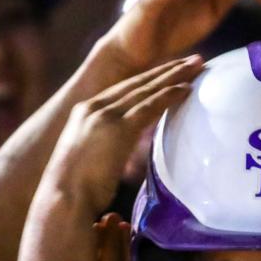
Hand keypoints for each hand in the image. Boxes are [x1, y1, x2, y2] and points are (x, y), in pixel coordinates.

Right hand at [44, 55, 202, 212]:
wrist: (62, 200)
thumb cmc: (73, 193)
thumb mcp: (86, 161)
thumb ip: (102, 149)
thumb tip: (114, 157)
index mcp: (84, 113)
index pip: (123, 90)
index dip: (149, 79)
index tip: (169, 72)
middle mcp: (93, 108)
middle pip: (137, 83)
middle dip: (167, 69)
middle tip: (193, 60)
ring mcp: (105, 116)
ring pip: (147, 89)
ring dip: (175, 75)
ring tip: (198, 65)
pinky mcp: (118, 128)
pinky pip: (150, 107)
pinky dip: (170, 95)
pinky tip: (187, 88)